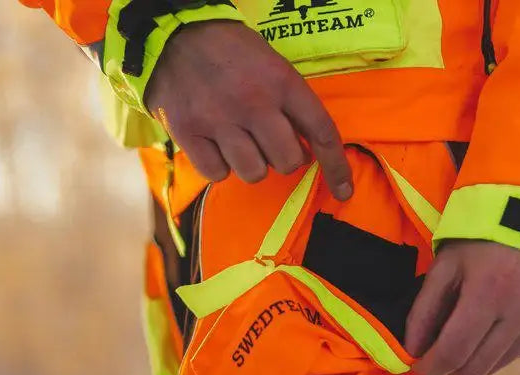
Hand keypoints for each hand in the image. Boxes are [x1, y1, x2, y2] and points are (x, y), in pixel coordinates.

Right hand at [144, 21, 351, 199]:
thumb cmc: (230, 53)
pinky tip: (214, 145)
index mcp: (281, 81)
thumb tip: (306, 151)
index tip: (343, 191)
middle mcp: (254, 102)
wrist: (175, 37)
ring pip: (254, 173)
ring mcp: (220, 120)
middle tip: (267, 144)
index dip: (336, 167)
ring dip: (251, 164)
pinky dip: (220, 167)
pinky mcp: (190, 134)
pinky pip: (218, 174)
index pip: (321, 131)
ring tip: (238, 142)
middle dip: (282, 160)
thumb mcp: (271, 65)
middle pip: (287, 162)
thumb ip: (290, 105)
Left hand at [405, 241, 519, 374]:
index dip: (431, 368)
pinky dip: (498, 350)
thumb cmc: (481, 244)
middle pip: (475, 369)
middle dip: (450, 368)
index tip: (419, 369)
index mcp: (488, 292)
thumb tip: (413, 352)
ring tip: (471, 332)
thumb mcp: (444, 267)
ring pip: (495, 367)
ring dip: (474, 359)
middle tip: (441, 354)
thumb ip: (424, 311)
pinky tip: (497, 324)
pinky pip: (516, 356)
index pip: (454, 351)